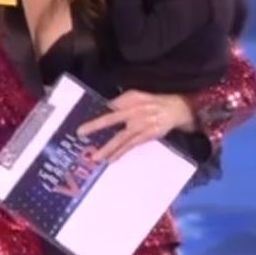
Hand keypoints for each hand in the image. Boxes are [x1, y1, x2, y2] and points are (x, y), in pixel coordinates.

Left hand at [77, 90, 194, 162]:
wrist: (174, 109)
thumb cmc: (151, 102)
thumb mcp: (136, 95)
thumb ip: (121, 100)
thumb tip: (107, 107)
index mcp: (129, 101)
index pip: (110, 107)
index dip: (98, 114)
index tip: (84, 123)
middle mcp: (134, 113)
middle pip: (111, 119)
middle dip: (95, 126)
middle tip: (80, 132)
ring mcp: (140, 126)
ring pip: (121, 138)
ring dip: (107, 148)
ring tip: (95, 157)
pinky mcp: (146, 136)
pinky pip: (130, 146)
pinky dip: (120, 153)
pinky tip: (111, 159)